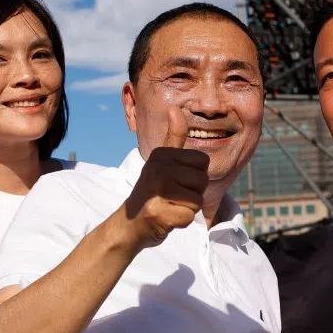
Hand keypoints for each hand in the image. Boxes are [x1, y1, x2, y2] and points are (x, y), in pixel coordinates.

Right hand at [123, 108, 209, 248]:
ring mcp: (156, 191)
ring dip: (187, 208)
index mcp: (161, 155)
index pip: (203, 161)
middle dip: (192, 193)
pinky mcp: (158, 213)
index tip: (176, 181)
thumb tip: (175, 109)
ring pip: (197, 200)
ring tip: (170, 206)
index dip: (195, 175)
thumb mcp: (161, 161)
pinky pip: (188, 217)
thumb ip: (173, 137)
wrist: (130, 223)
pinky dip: (180, 221)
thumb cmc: (152, 191)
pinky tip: (166, 218)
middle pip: (202, 181)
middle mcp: (157, 169)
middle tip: (172, 197)